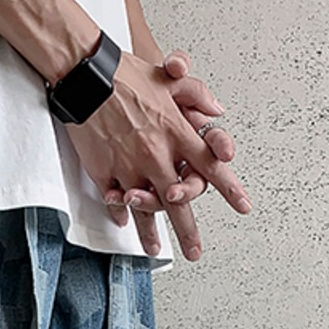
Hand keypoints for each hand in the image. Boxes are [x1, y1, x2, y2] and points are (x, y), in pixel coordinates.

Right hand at [98, 50, 251, 262]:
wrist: (86, 77)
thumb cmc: (125, 76)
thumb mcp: (168, 79)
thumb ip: (196, 95)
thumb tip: (216, 110)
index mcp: (176, 134)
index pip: (210, 166)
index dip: (229, 188)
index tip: (242, 206)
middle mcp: (156, 155)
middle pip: (178, 201)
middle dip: (188, 231)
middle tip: (194, 252)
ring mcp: (129, 167)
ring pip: (144, 209)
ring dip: (149, 233)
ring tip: (154, 249)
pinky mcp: (104, 172)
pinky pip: (114, 200)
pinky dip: (119, 212)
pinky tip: (123, 220)